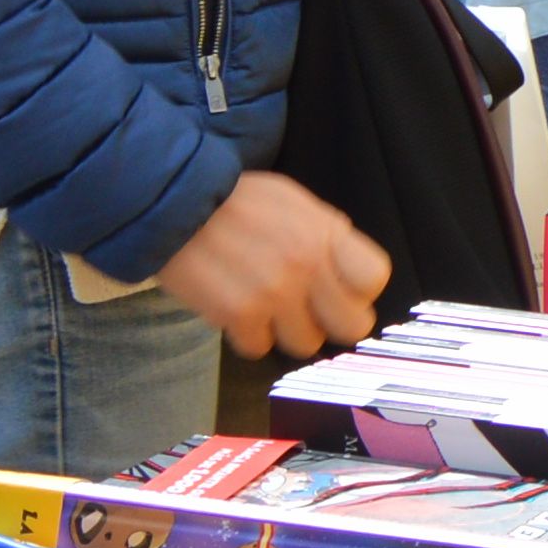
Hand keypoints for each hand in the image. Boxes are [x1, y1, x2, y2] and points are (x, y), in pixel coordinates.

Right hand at [151, 167, 391, 358]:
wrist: (173, 200)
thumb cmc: (234, 200)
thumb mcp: (292, 202)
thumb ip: (325, 235)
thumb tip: (347, 270)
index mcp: (325, 232)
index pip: (374, 279)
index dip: (357, 290)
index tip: (337, 287)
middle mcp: (307, 264)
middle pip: (352, 326)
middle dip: (330, 321)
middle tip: (306, 309)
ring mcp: (274, 292)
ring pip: (305, 343)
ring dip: (284, 329)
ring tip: (262, 302)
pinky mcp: (238, 314)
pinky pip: (258, 347)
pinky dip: (245, 333)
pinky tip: (233, 305)